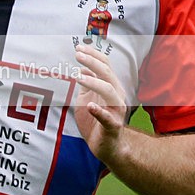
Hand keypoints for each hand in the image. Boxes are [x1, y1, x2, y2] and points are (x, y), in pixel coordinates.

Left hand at [74, 44, 127, 162]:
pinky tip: (90, 106)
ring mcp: (116, 111)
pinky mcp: (112, 126)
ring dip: (94, 82)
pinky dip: (99, 111)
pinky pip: (107, 118)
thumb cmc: (96, 121)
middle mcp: (117, 96)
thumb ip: (88, 84)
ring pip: (109, 91)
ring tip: (78, 77)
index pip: (105, 66)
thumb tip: (82, 68)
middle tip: (78, 55)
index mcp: (111, 87)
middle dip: (93, 62)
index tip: (79, 48)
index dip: (94, 55)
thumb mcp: (89, 99)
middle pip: (107, 74)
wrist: (107, 147)